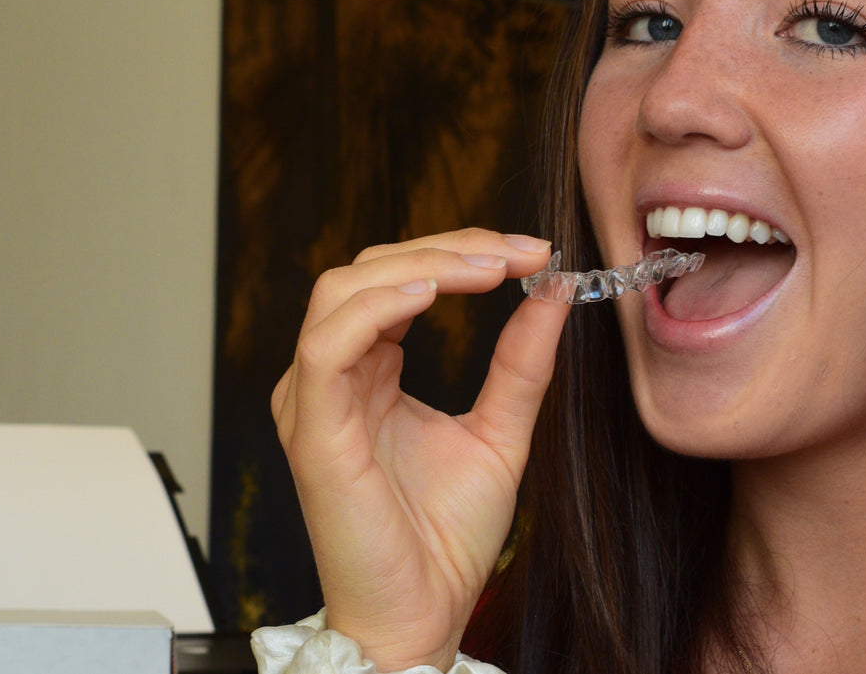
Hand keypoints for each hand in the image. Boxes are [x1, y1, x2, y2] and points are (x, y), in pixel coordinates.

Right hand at [272, 228, 568, 670]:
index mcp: (367, 375)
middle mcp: (332, 379)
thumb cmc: (444, 541)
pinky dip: (378, 306)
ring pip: (341, 291)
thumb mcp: (501, 433)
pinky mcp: (313, 432)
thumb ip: (520, 364)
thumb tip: (552, 292)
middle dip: (448, 248)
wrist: (424, 616)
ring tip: (486, 268)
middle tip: (519, 253)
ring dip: (418, 265)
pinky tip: (431, 294)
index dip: (462, 254)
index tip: (532, 254)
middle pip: (369, 271)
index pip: (398, 281)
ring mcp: (314, 402)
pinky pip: (328, 345)